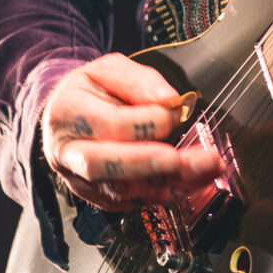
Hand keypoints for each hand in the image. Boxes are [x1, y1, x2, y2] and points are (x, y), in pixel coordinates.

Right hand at [42, 53, 223, 210]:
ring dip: (170, 183)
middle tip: (191, 160)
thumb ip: (138, 81)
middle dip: (152, 164)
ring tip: (206, 170)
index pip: (108, 124)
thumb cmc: (90, 91)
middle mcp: (69, 154)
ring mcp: (82, 182)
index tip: (174, 112)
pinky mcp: (101, 198)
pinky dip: (167, 194)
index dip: (146, 121)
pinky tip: (194, 180)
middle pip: (106, 167)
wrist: (66, 116)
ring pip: (123, 192)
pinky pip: (134, 203)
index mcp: (67, 114)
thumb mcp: (108, 69)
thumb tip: (169, 100)